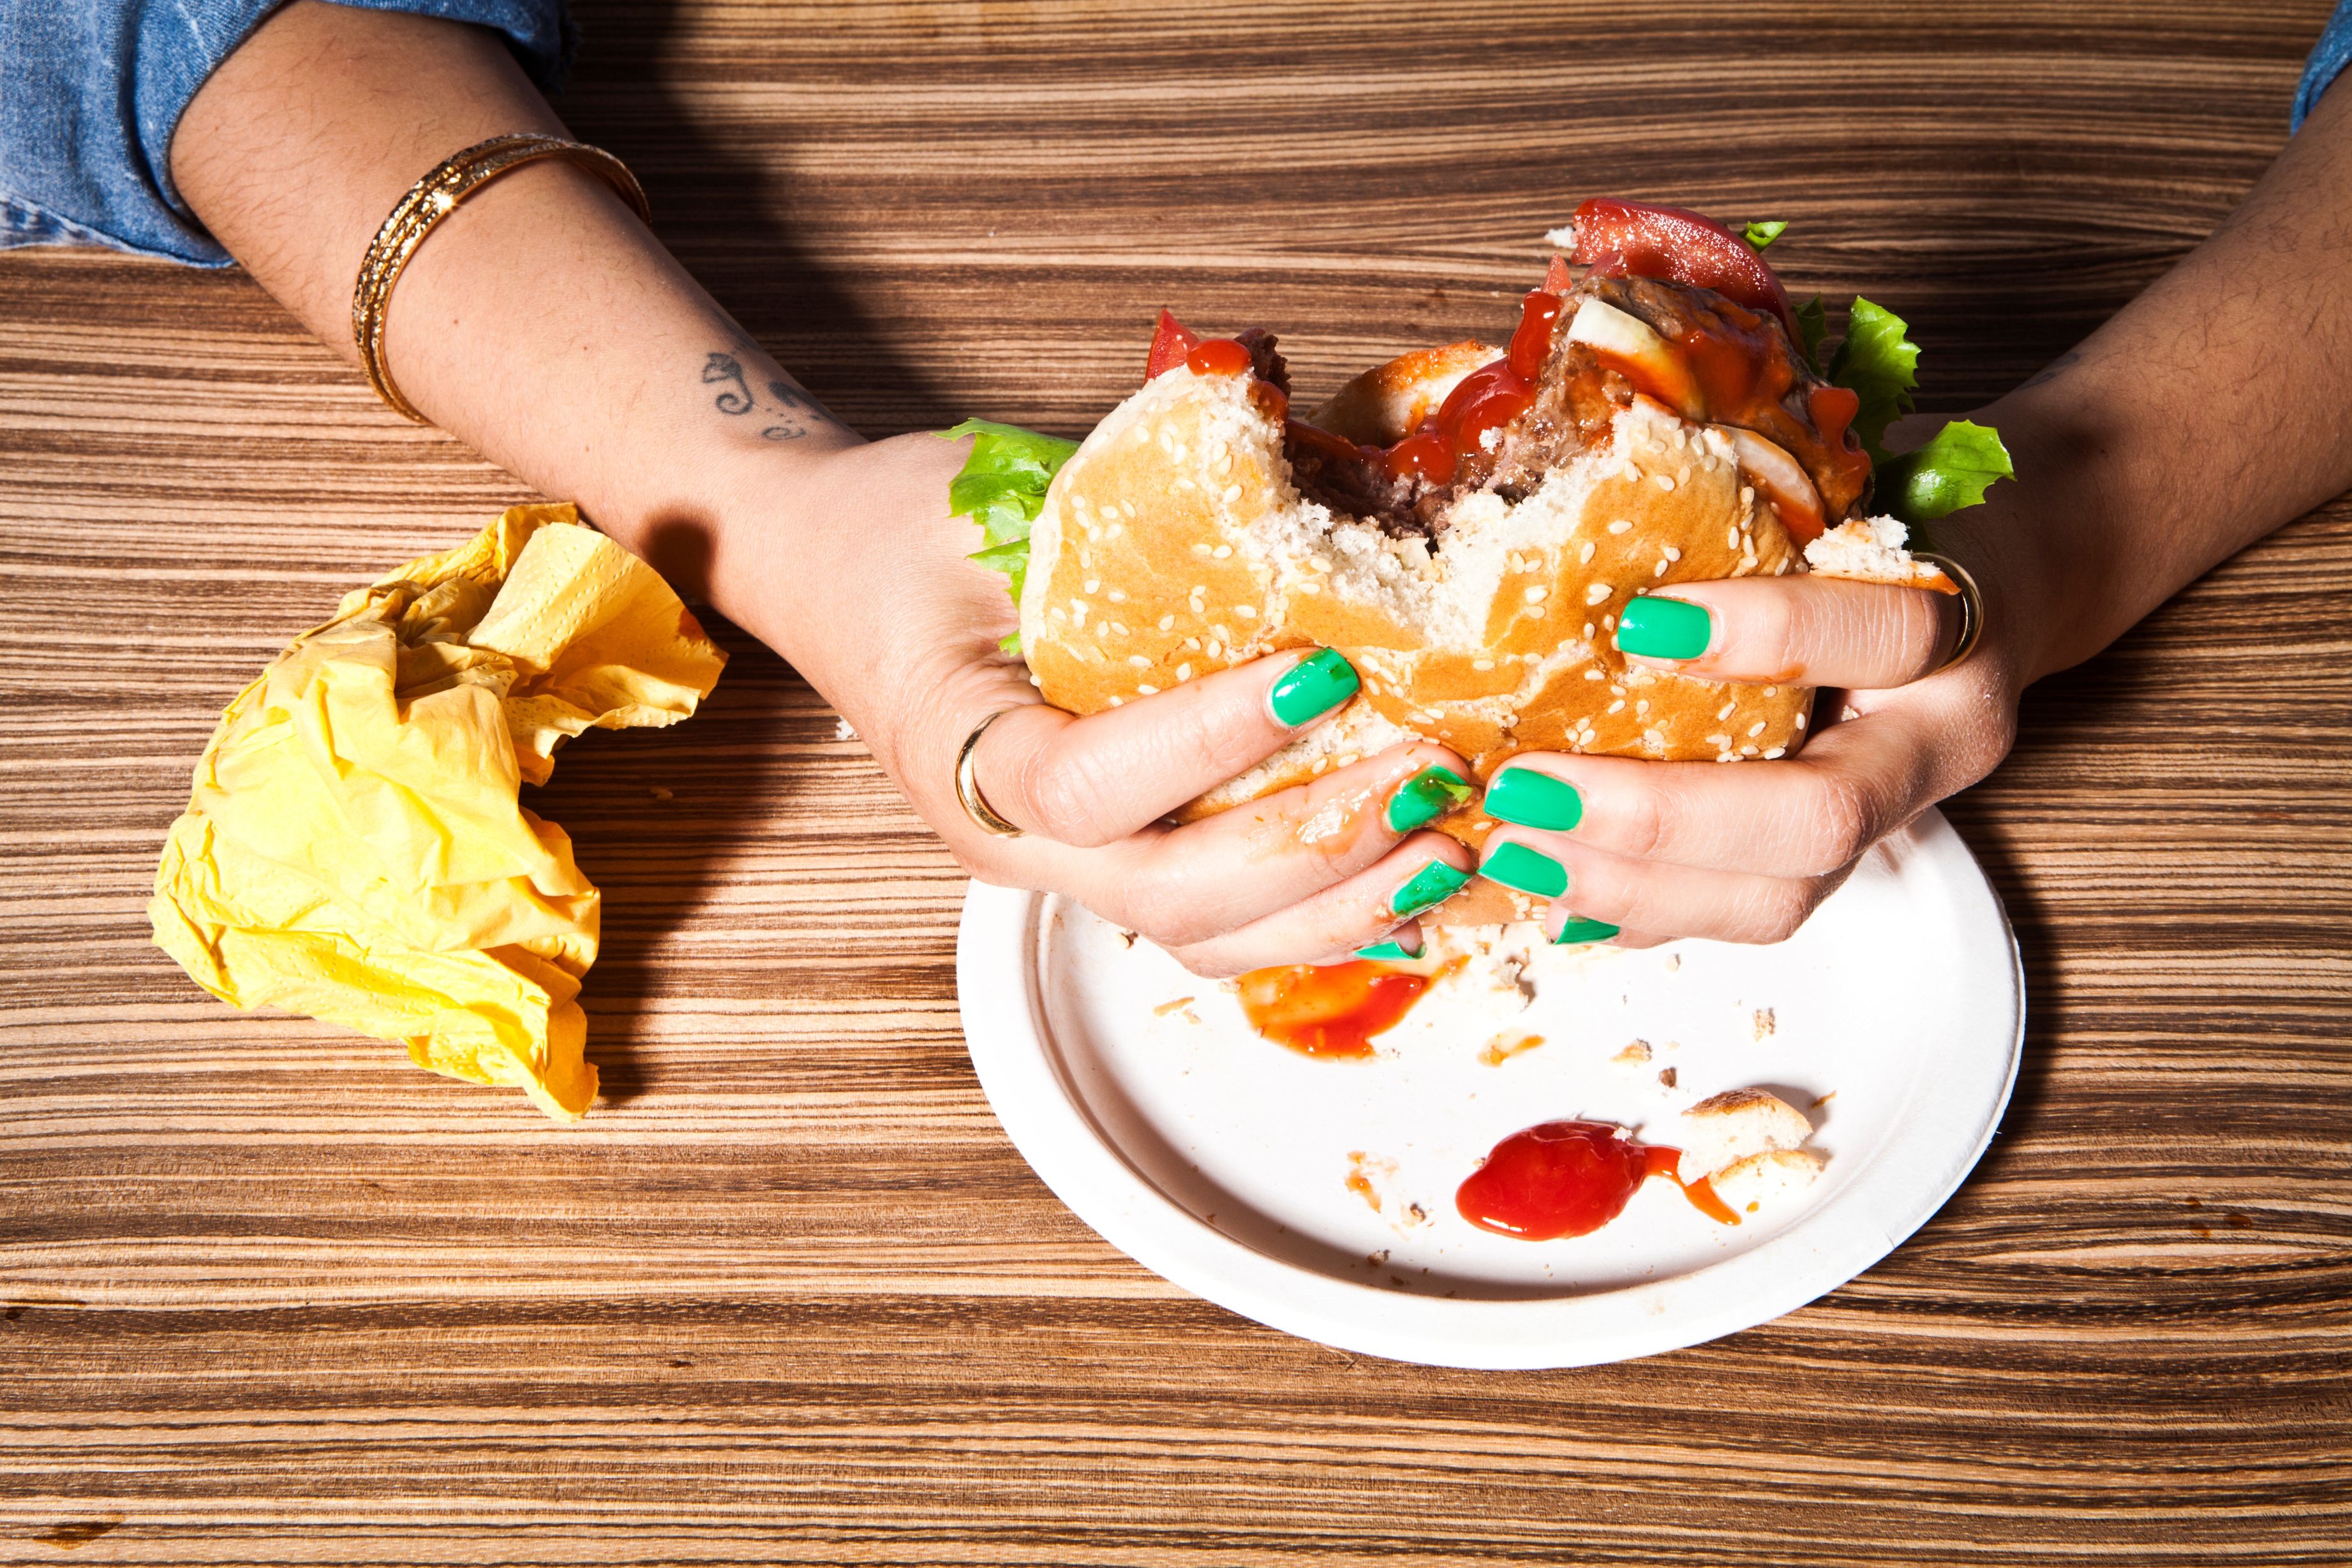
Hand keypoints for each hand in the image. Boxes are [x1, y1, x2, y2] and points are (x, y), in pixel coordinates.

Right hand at [723, 433, 1477, 975]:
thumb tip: (1297, 481)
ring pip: (1204, 938)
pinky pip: (1218, 925)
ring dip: (1337, 904)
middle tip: (1428, 771)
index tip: (1323, 671)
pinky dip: (1319, 917)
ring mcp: (1057, 868)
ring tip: (1447, 841)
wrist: (824, 569)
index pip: (1087, 784)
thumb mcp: (983, 498)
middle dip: (1314, 844)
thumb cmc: (896, 528)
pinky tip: (1407, 882)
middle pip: (1169, 895)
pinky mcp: (1108, 864)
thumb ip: (1120, 515)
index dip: (1212, 742)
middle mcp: (1006, 839)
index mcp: (958, 745)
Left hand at [1474, 466, 2052, 946]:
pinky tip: (1548, 892)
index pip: (1879, 636)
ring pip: (1779, 896)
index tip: (1638, 625)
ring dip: (1630, 884)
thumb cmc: (1897, 520)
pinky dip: (1636, 911)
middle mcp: (1936, 745)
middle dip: (1661, 818)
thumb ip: (1756, 508)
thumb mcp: (1849, 489)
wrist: (2002, 588)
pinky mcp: (1831, 865)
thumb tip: (1582, 504)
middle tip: (1528, 786)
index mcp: (1958, 631)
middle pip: (1820, 820)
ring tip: (1515, 847)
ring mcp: (1890, 820)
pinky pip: (1736, 914)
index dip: (1766, 636)